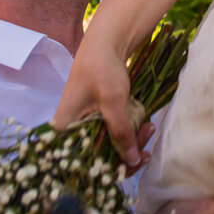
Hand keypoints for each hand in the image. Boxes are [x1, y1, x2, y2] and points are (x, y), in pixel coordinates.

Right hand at [51, 40, 142, 167]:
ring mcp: (84, 126)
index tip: (136, 162)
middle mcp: (70, 132)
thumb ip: (121, 132)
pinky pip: (112, 135)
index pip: (85, 162)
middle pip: (99, 157)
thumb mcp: (112, 101)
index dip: (111, 167)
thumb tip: (132, 160)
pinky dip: (129, 133)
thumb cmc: (101, 69)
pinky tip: (144, 126)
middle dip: (126, 152)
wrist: (104, 45)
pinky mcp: (96, 121)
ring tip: (149, 128)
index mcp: (64, 129)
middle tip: (147, 139)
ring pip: (108, 146)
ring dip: (131, 141)